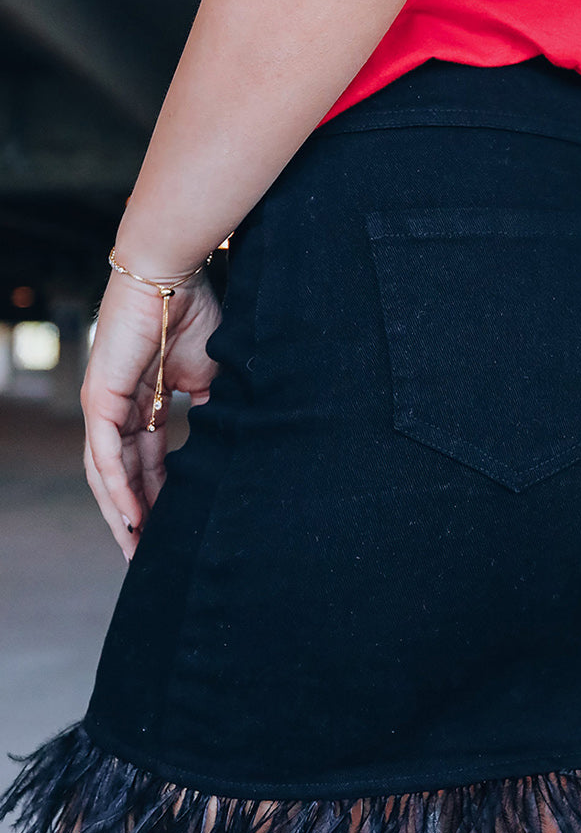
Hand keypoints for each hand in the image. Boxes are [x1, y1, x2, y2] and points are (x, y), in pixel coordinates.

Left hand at [81, 270, 222, 561]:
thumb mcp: (210, 375)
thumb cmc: (193, 313)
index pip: (146, 463)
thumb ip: (211, 409)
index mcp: (143, 404)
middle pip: (121, 476)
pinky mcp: (100, 398)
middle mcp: (118, 409)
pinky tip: (132, 516)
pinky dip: (117, 488)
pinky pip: (105, 454)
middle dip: (134, 518)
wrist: (173, 275)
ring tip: (137, 549)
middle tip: (148, 557)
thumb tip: (228, 436)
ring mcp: (104, 405)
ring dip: (122, 513)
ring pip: (106, 473)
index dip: (157, 498)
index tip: (171, 533)